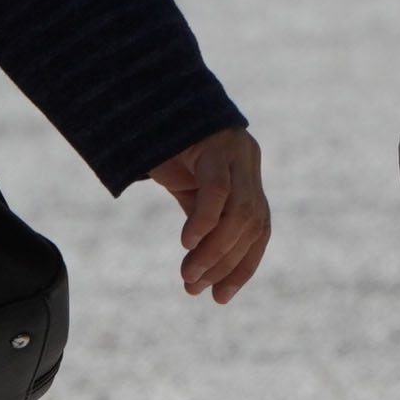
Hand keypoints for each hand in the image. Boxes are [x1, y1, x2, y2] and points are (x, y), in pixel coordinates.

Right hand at [149, 126, 269, 304]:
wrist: (140, 102)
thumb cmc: (163, 147)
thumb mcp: (187, 189)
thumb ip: (203, 220)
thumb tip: (203, 269)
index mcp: (247, 175)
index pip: (260, 231)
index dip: (243, 267)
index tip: (220, 297)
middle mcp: (248, 161)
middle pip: (252, 225)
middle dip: (225, 264)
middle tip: (194, 287)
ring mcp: (236, 150)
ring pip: (240, 213)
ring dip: (214, 251)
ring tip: (188, 274)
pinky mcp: (215, 142)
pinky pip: (218, 188)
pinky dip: (205, 220)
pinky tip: (187, 242)